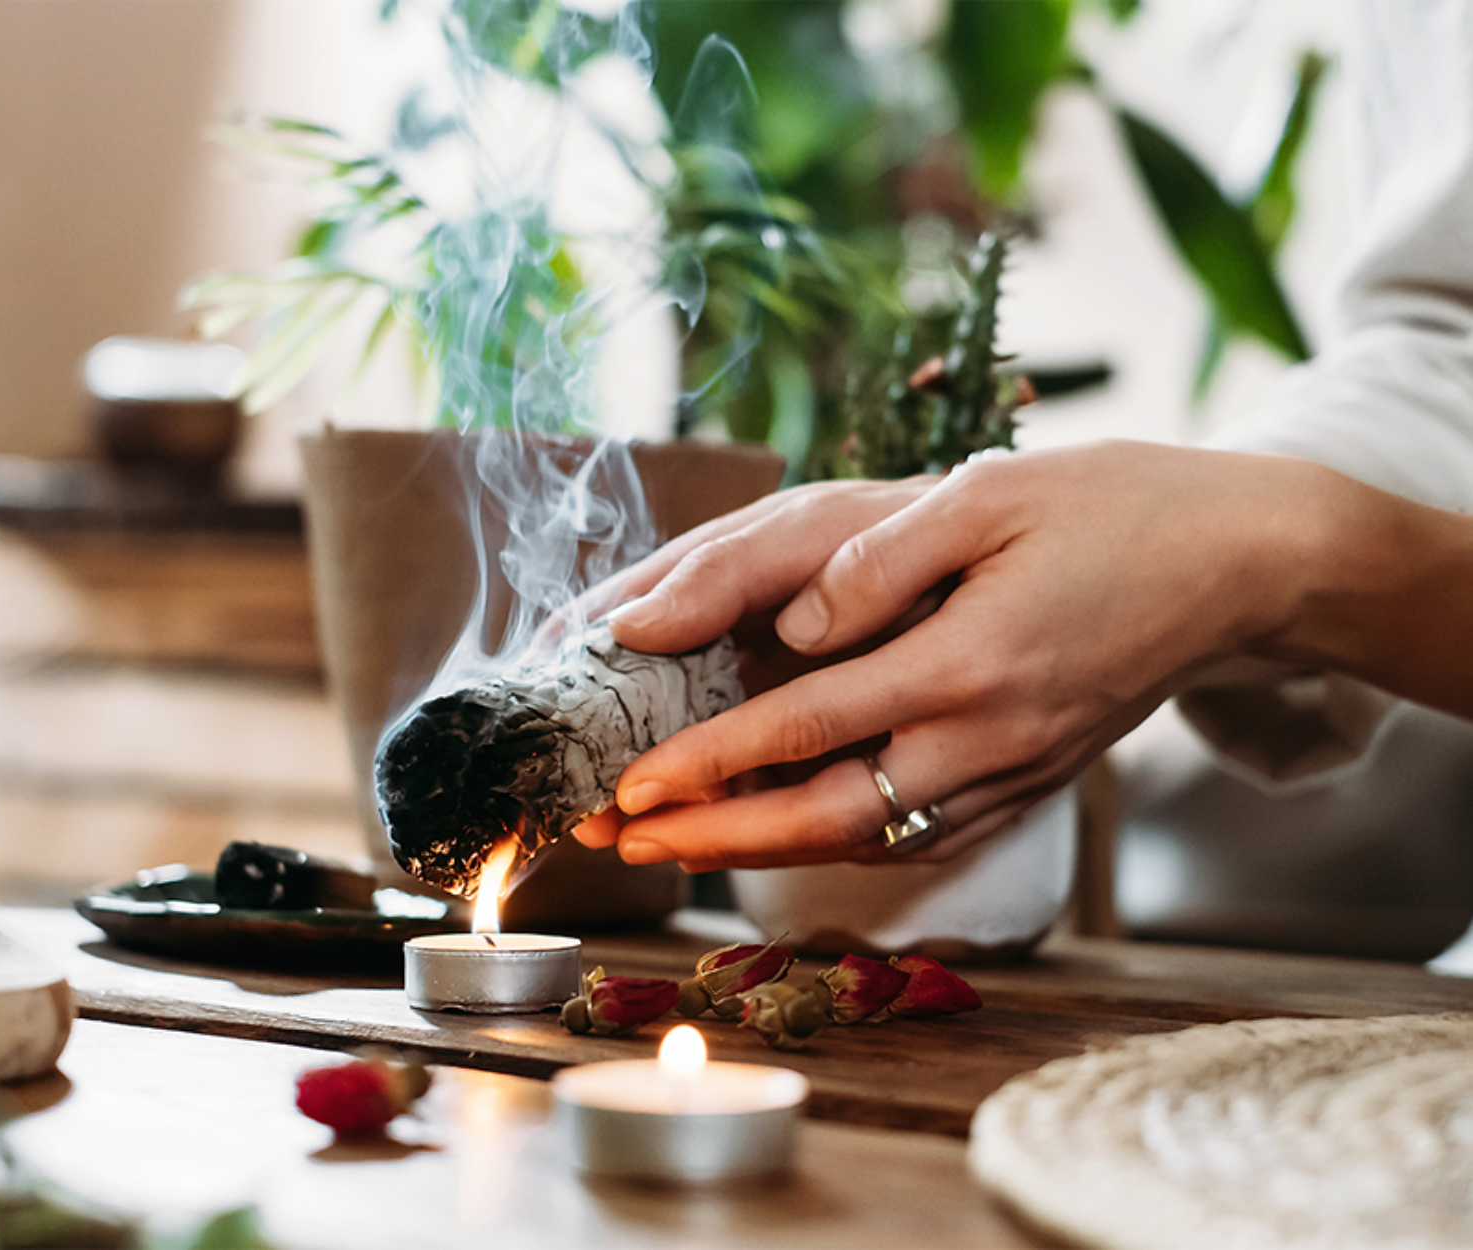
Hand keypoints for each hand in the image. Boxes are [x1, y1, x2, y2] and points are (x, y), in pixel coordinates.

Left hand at [576, 441, 1324, 869]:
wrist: (1238, 566)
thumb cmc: (1114, 509)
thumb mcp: (994, 494)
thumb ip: (884, 557)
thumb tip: (797, 619)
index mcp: (970, 662)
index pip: (808, 726)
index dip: (710, 760)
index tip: (632, 782)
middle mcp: (989, 737)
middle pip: (829, 814)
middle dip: (716, 836)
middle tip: (627, 841)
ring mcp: (1016, 771)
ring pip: (873, 838)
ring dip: (769, 850)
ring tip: (684, 846)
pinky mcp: (1033, 781)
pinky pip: (923, 834)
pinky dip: (845, 843)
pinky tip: (794, 833)